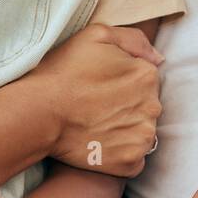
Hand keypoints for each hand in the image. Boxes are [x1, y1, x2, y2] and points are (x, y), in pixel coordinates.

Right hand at [30, 23, 163, 177]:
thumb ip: (133, 39)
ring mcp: (143, 137)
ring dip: (124, 129)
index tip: (100, 86)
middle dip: (126, 105)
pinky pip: (134, 157)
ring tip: (96, 125)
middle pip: (145, 105)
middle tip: (96, 106)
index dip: (122, 81)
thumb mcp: (97, 35)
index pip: (145, 78)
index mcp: (147, 75)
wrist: (40, 112)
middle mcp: (152, 107)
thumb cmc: (64, 71)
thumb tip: (158, 58)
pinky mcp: (131, 162)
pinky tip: (99, 144)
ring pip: (141, 131)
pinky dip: (120, 153)